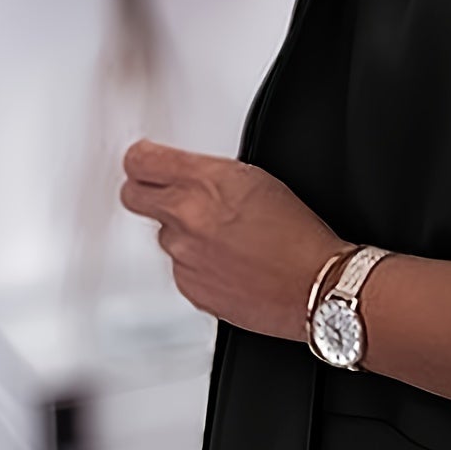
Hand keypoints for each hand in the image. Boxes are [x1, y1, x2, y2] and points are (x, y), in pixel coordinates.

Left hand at [119, 137, 348, 341]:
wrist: (317, 285)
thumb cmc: (300, 235)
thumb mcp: (258, 181)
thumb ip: (209, 176)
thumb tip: (188, 177)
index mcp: (203, 182)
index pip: (139, 161)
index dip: (144, 162)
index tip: (148, 164)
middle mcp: (185, 218)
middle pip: (133, 196)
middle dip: (149, 194)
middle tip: (171, 198)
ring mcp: (184, 256)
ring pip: (164, 237)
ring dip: (184, 236)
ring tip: (225, 240)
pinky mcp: (190, 288)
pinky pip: (181, 271)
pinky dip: (199, 268)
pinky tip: (230, 265)